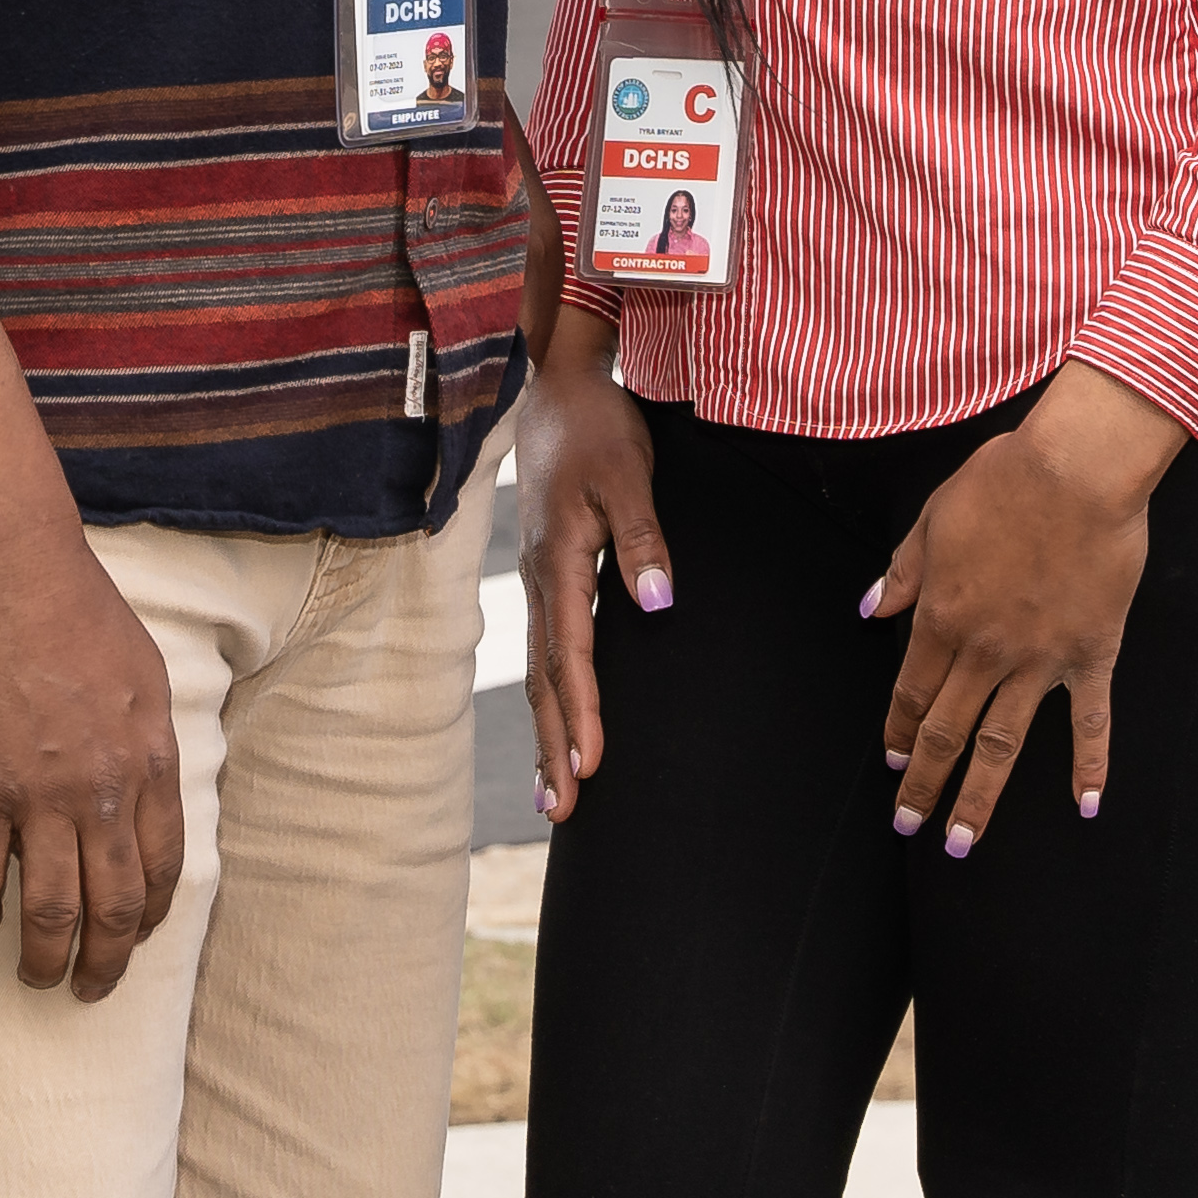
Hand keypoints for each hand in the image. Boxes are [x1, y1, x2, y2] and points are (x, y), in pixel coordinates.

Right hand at [0, 526, 184, 1000]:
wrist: (12, 572)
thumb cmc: (80, 610)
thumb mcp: (145, 674)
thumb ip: (150, 740)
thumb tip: (152, 786)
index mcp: (151, 763)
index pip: (163, 869)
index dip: (150, 917)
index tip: (135, 938)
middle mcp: (103, 793)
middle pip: (113, 907)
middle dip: (106, 963)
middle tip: (90, 990)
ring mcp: (39, 797)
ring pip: (51, 910)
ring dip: (45, 958)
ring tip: (36, 979)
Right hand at [519, 338, 671, 823]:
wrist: (556, 388)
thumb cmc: (597, 429)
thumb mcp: (628, 475)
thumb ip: (643, 539)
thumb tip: (658, 605)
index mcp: (559, 562)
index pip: (571, 654)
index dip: (580, 712)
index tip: (589, 765)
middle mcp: (542, 579)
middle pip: (546, 678)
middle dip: (553, 744)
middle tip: (562, 810)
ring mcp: (539, 578)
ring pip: (542, 669)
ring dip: (548, 729)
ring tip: (554, 791)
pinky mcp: (547, 572)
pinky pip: (548, 646)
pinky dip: (552, 693)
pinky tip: (560, 716)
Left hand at [869, 365, 1184, 853]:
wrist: (1078, 470)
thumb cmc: (1004, 481)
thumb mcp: (934, 517)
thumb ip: (904, 571)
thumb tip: (872, 609)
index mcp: (943, 618)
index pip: (911, 692)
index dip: (897, 732)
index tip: (891, 764)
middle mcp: (986, 652)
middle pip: (947, 732)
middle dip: (924, 784)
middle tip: (910, 826)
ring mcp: (1040, 661)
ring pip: (1003, 744)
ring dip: (980, 796)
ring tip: (963, 842)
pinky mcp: (1090, 654)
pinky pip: (1090, 722)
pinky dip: (1089, 766)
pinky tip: (1085, 805)